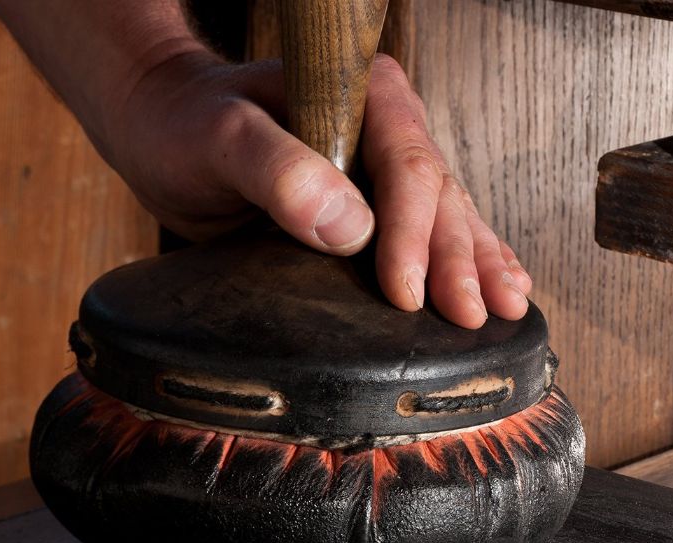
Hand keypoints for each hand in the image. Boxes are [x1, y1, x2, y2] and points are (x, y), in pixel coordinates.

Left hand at [103, 49, 531, 327]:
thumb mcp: (219, 136)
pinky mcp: (382, 207)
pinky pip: (438, 233)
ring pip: (451, 219)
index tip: (406, 293)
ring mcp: (390, 171)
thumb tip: (348, 225)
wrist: (165, 128)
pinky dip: (473, 262)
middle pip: (442, 199)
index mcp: (366, 97)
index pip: (410, 167)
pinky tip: (503, 288)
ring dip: (480, 266)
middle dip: (460, 260)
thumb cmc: (186, 122)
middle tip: (472, 315)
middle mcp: (390, 129)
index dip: (415, 234)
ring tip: (507, 308)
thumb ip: (277, 170)